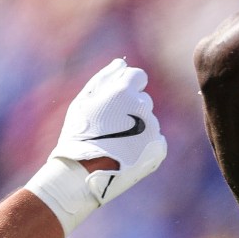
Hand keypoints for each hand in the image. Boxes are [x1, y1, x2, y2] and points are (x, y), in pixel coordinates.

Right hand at [24, 59, 168, 233]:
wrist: (85, 173)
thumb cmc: (79, 134)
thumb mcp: (83, 102)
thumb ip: (103, 78)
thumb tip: (120, 64)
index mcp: (124, 91)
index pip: (138, 76)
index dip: (126, 86)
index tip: (115, 100)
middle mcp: (143, 107)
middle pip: (142, 100)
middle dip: (130, 108)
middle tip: (110, 126)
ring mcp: (154, 128)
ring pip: (148, 121)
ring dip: (137, 127)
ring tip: (116, 142)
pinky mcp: (159, 148)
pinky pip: (155, 140)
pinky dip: (144, 145)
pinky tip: (127, 153)